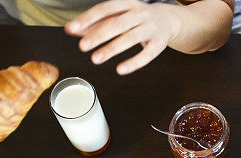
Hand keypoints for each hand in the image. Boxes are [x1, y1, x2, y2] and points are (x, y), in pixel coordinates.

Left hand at [65, 0, 180, 74]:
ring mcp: (150, 28)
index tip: (73, 28)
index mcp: (126, 3)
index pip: (105, 9)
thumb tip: (71, 29)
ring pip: (130, 38)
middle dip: (99, 35)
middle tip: (82, 46)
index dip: (88, 18)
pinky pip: (147, 54)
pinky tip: (120, 69)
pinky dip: (133, 62)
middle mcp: (139, 13)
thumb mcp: (118, 15)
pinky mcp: (159, 43)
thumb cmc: (137, 18)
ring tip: (95, 59)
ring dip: (112, 48)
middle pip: (117, 23)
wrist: (169, 19)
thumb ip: (95, 22)